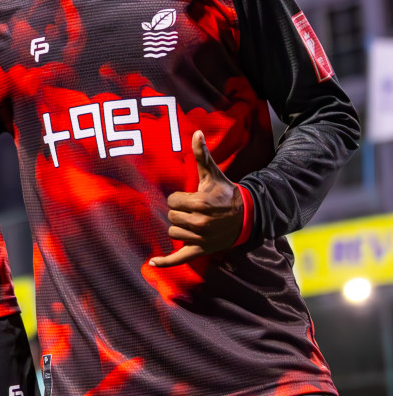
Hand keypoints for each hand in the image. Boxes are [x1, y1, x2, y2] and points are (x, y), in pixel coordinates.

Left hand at [150, 131, 242, 267]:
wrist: (246, 216)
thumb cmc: (224, 193)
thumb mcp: (212, 174)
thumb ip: (202, 154)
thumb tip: (196, 132)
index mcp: (200, 203)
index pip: (172, 201)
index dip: (179, 198)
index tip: (191, 197)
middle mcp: (200, 222)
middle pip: (171, 217)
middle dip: (180, 212)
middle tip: (195, 210)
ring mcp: (201, 238)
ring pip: (173, 232)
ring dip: (180, 227)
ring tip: (196, 222)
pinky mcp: (201, 250)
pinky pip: (180, 258)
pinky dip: (165, 262)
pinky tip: (150, 263)